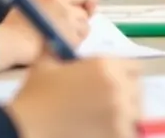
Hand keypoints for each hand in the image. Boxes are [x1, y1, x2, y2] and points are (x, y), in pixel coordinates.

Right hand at [2, 0, 96, 64]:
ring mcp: (69, 24)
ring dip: (77, 33)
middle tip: (67, 29)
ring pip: (85, 28)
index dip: (87, 0)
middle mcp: (65, 8)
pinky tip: (60, 47)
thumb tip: (59, 6)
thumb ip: (48, 4)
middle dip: (79, 21)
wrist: (13, 43)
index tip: (86, 7)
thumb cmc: (14, 26)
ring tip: (61, 39)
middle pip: (84, 13)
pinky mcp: (71, 40)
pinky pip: (80, 41)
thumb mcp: (31, 5)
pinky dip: (74, 44)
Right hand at [6, 57, 141, 137]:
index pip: (134, 67)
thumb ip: (59, 49)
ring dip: (124, 117)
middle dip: (125, 96)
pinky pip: (129, 132)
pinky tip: (102, 133)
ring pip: (135, 114)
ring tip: (104, 121)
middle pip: (136, 91)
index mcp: (104, 66)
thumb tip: (59, 37)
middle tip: (107, 106)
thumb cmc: (35, 96)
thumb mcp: (46, 63)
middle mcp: (117, 87)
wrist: (28, 126)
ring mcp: (120, 114)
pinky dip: (119, 133)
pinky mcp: (118, 135)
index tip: (115, 85)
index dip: (124, 75)